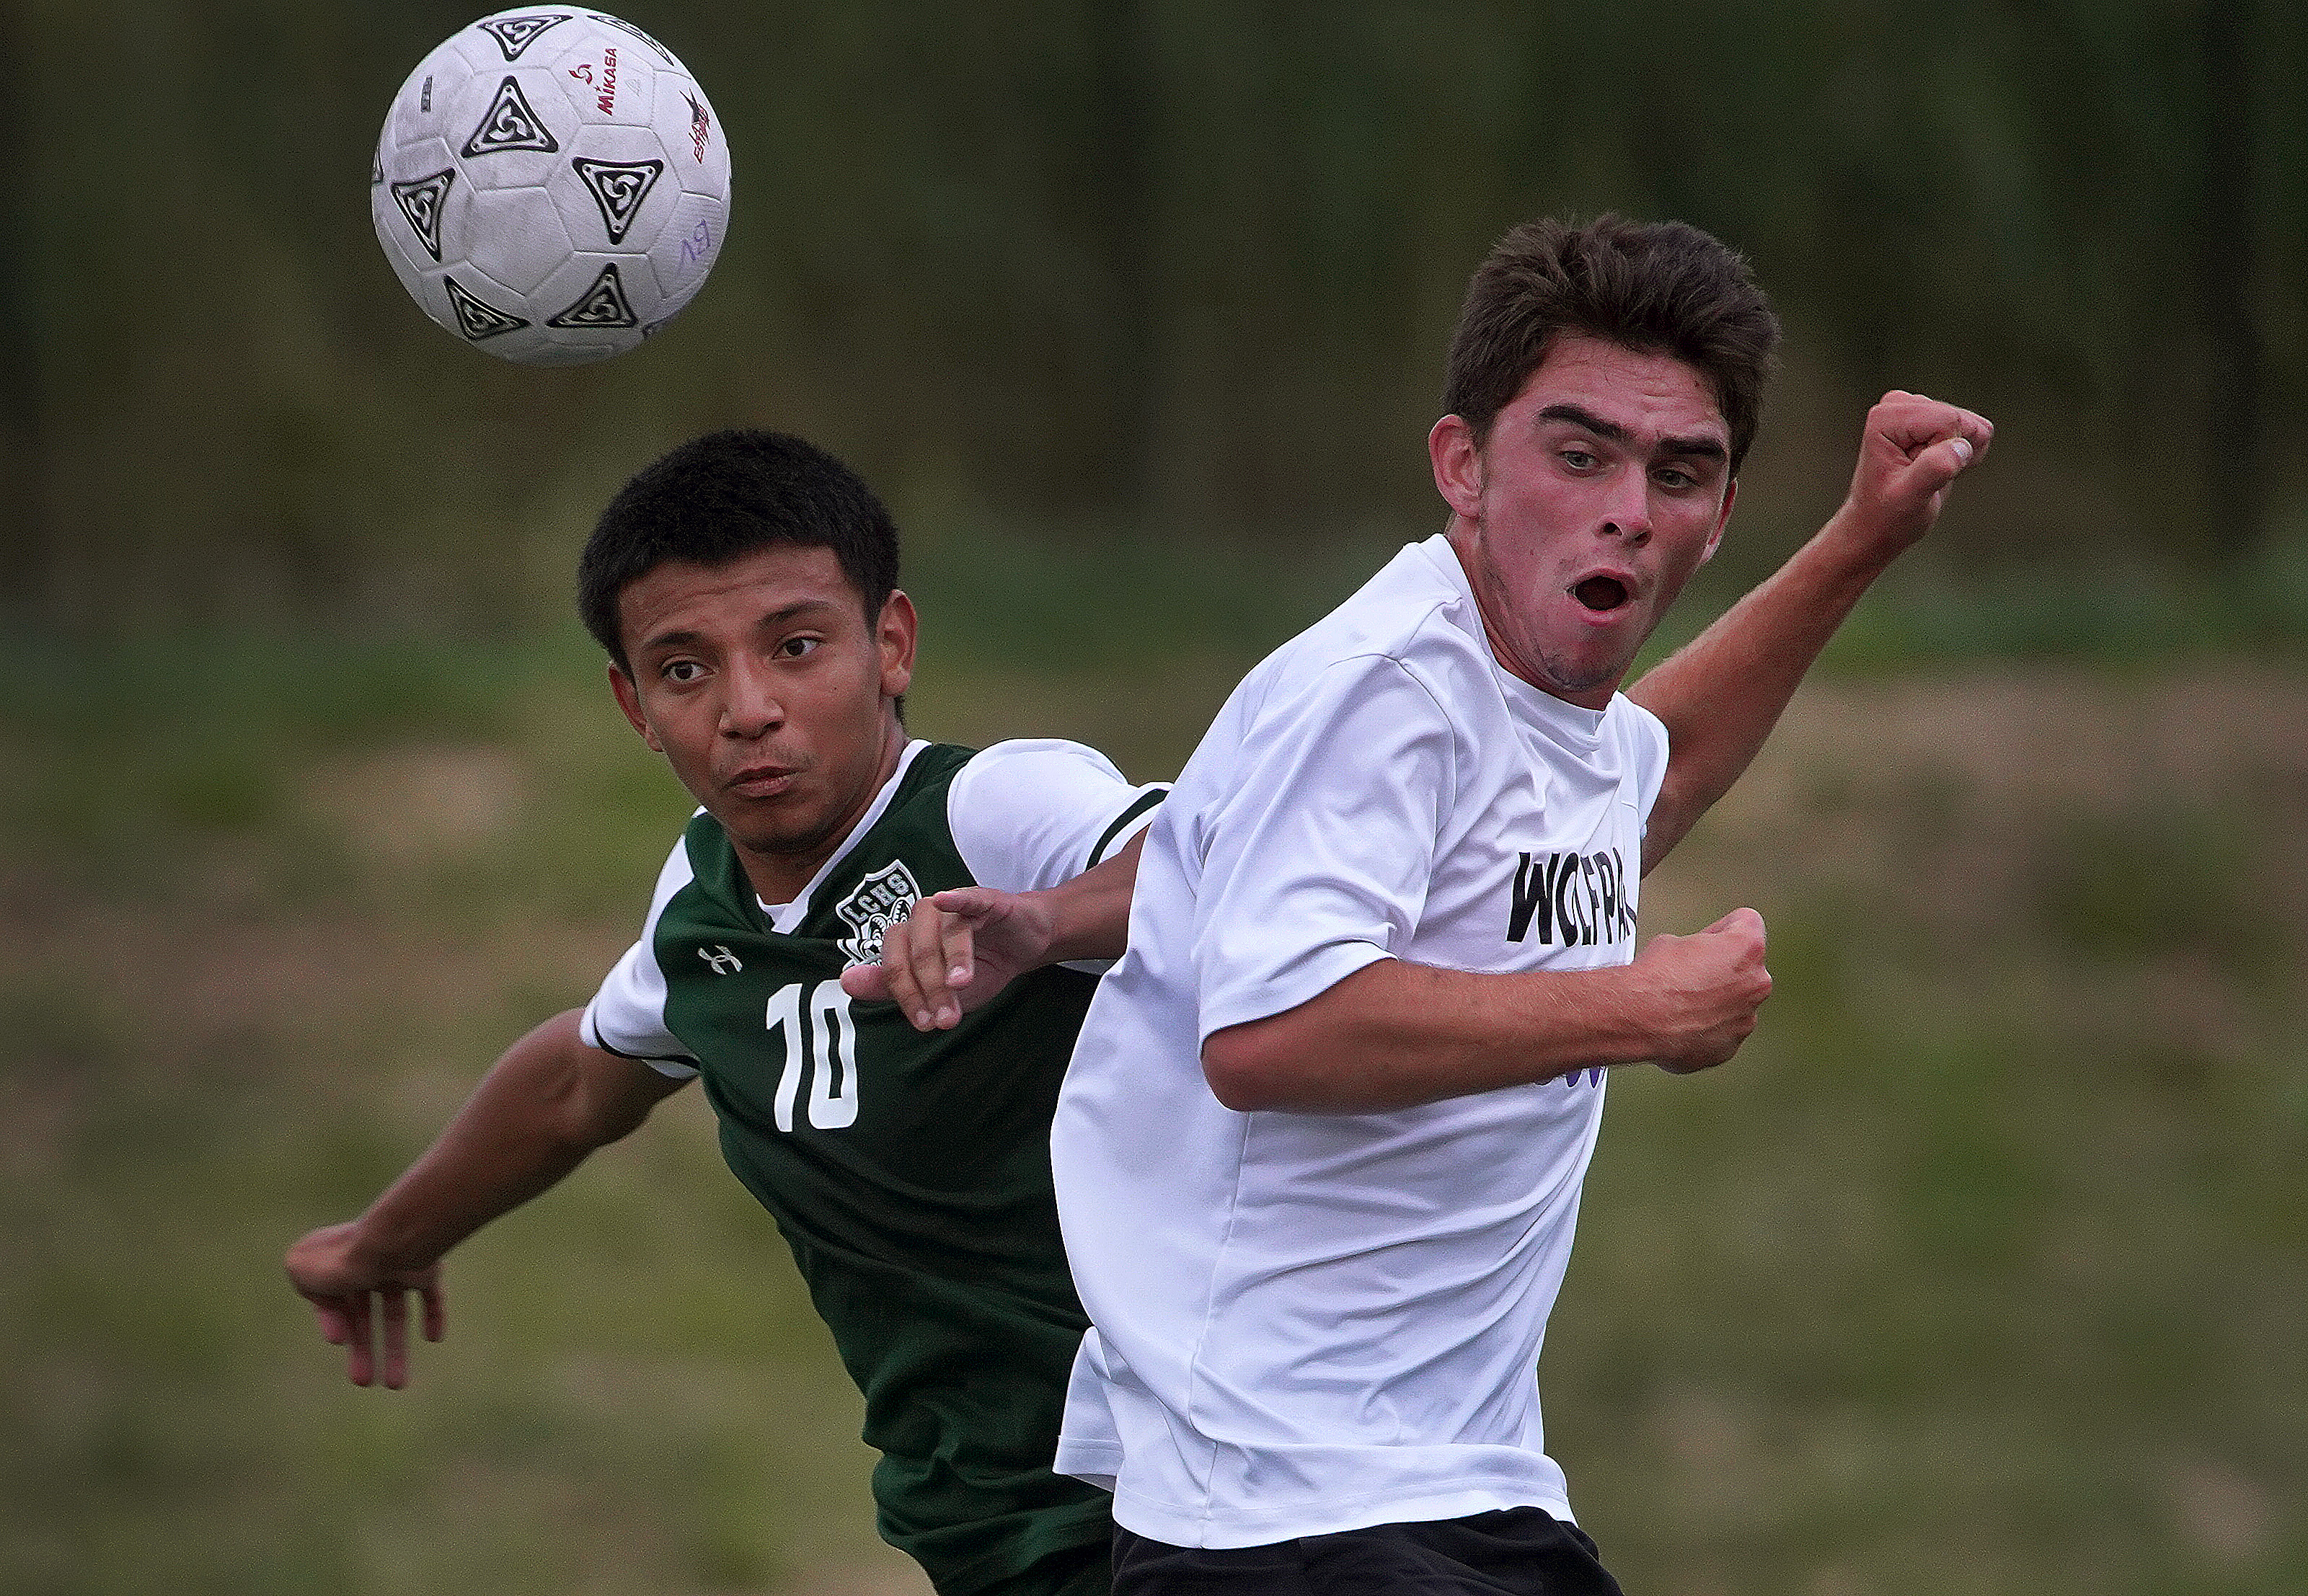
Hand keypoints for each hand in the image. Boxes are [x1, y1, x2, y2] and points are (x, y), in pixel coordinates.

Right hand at [285, 1221, 442, 1388]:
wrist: (391, 1246)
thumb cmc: (342, 1260)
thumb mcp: (300, 1270)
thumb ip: (307, 1283)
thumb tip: (328, 1299)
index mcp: (335, 1260)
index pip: (333, 1301)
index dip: (336, 1323)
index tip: (340, 1340)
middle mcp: (368, 1263)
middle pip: (365, 1315)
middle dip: (364, 1350)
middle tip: (363, 1383)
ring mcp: (399, 1265)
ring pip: (396, 1313)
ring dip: (396, 1348)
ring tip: (395, 1385)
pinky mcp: (428, 1268)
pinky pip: (432, 1295)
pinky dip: (433, 1316)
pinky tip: (434, 1338)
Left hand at [839, 887, 1057, 1030]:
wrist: (1022, 946)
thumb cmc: (978, 967)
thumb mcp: (937, 990)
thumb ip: (892, 988)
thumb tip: (845, 981)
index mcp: (907, 940)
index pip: (895, 966)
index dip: (907, 997)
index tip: (926, 1025)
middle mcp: (924, 921)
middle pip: (916, 951)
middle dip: (932, 988)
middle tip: (948, 1018)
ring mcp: (954, 908)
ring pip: (942, 931)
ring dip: (951, 959)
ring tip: (961, 986)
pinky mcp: (985, 899)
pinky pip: (968, 897)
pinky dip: (956, 898)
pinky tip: (946, 900)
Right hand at [1631, 907, 1771, 1074]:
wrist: (1637, 1019)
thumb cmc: (1654, 978)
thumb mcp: (1674, 941)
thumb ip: (1700, 949)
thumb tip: (1694, 959)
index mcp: (1748, 949)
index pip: (1748, 922)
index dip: (1722, 928)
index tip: (1705, 939)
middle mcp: (1756, 984)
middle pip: (1746, 968)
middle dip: (1722, 970)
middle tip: (1690, 973)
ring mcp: (1746, 1019)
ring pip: (1734, 1004)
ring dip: (1714, 1002)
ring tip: (1680, 1002)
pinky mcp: (1729, 1048)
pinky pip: (1720, 1032)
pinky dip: (1704, 1029)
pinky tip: (1678, 1024)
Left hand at [1831, 391, 1992, 562]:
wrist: (1878, 525)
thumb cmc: (1887, 514)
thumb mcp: (1909, 498)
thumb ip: (1934, 469)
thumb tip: (1961, 447)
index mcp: (1886, 417)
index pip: (1947, 420)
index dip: (1944, 453)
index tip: (1917, 473)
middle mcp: (1899, 405)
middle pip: (1959, 419)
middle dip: (1952, 452)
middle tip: (1922, 475)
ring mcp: (1917, 410)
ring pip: (1970, 426)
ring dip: (1957, 455)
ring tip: (1927, 473)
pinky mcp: (1933, 420)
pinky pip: (1974, 430)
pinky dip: (1964, 454)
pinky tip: (1940, 468)